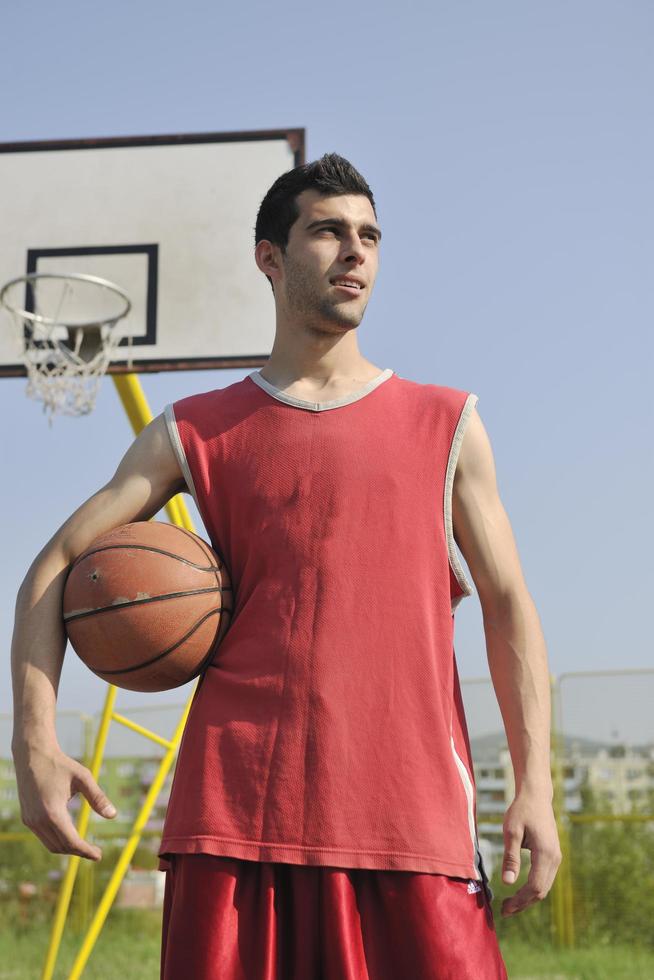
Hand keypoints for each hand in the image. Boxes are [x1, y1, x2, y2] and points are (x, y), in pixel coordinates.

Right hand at [12, 741, 116, 861]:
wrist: (33, 755)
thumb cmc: (61, 764)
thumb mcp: (83, 778)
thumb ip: (98, 797)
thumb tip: (113, 815)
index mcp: (52, 812)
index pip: (71, 841)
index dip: (86, 851)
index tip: (99, 855)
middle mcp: (38, 820)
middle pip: (61, 847)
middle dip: (79, 852)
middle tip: (95, 851)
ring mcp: (30, 820)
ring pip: (51, 845)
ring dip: (68, 848)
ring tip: (84, 846)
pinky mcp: (27, 818)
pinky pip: (43, 837)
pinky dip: (57, 840)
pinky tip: (70, 834)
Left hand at [500, 788, 561, 916]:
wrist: (536, 795)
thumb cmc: (521, 810)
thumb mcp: (511, 831)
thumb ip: (510, 857)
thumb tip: (508, 883)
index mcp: (545, 853)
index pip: (534, 886)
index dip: (520, 900)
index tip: (504, 907)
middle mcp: (554, 858)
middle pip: (541, 891)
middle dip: (523, 903)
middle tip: (504, 911)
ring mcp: (556, 857)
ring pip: (544, 886)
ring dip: (528, 898)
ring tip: (509, 904)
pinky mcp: (552, 855)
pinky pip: (544, 878)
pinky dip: (532, 889)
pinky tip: (518, 891)